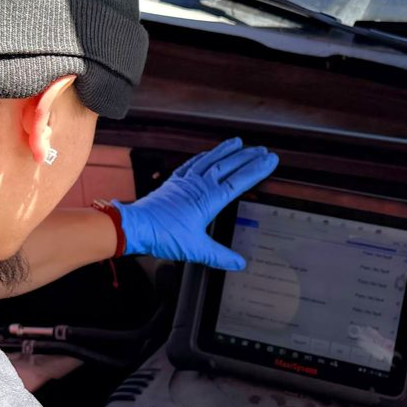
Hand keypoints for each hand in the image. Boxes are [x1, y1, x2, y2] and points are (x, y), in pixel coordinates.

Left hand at [114, 138, 277, 269]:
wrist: (136, 226)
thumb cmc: (163, 234)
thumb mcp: (196, 249)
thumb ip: (220, 256)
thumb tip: (239, 263)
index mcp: (209, 199)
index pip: (239, 181)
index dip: (257, 170)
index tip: (271, 160)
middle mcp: (199, 185)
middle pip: (228, 166)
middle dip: (247, 157)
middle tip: (262, 150)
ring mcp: (185, 182)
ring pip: (211, 160)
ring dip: (226, 151)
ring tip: (239, 142)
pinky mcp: (173, 183)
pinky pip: (192, 164)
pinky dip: (203, 157)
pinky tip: (207, 154)